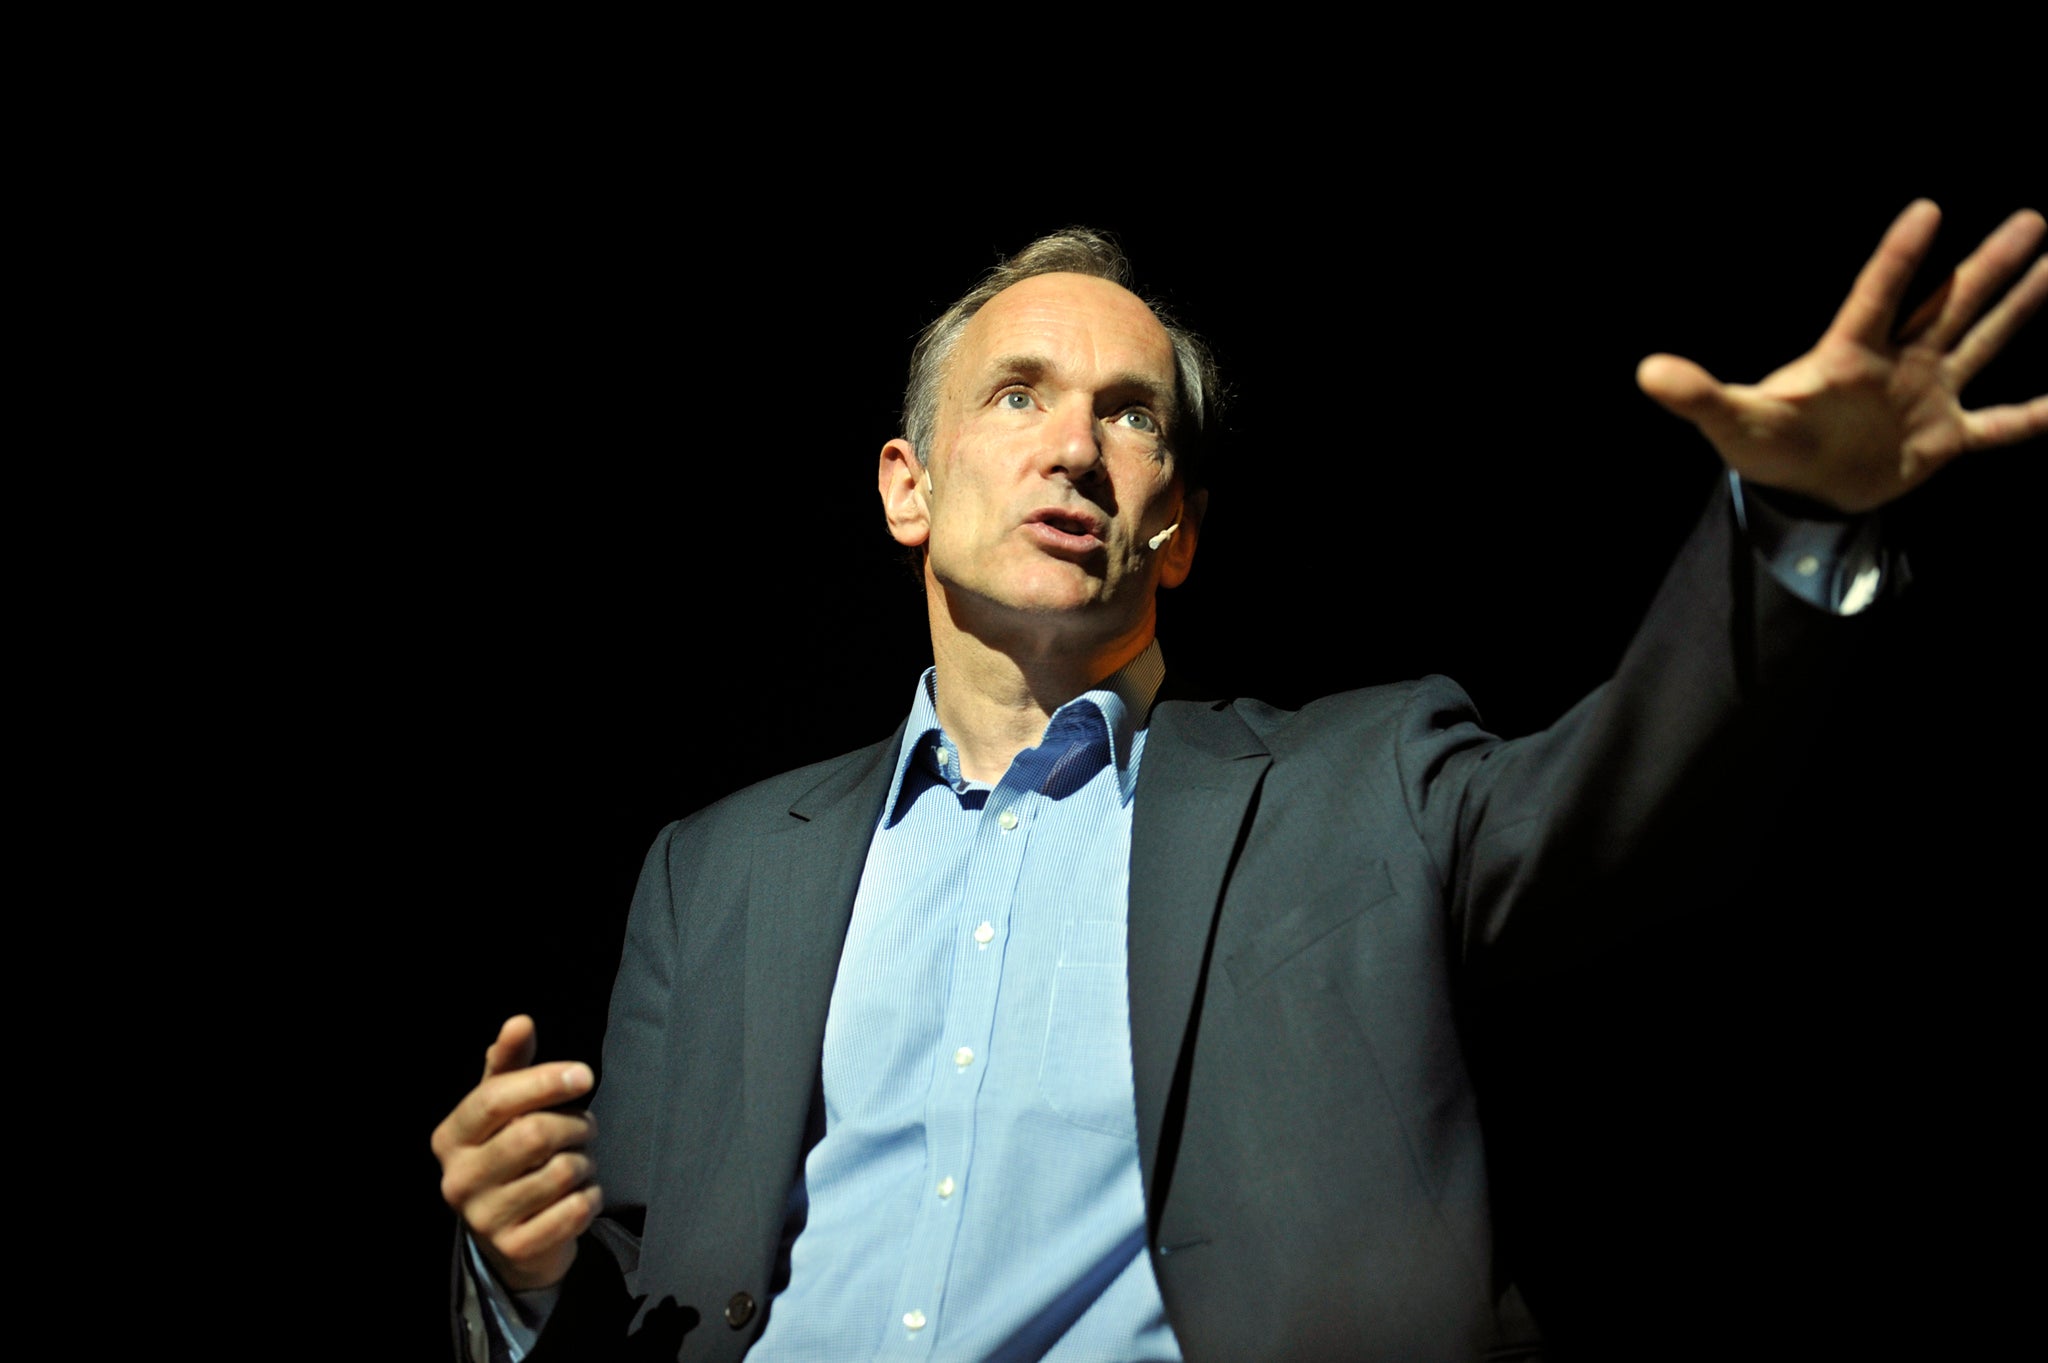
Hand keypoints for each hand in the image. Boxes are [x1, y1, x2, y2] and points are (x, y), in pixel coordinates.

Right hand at [432, 1015, 600, 1291]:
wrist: (514, 1236)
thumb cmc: (511, 1155)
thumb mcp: (504, 1109)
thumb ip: (510, 1065)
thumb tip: (518, 1022)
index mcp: (451, 1138)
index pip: (495, 1098)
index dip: (544, 1081)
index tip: (584, 1075)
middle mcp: (458, 1180)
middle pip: (535, 1133)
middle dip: (575, 1125)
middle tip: (583, 1129)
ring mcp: (484, 1220)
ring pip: (562, 1171)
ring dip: (586, 1162)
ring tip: (577, 1165)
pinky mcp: (517, 1249)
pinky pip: (575, 1210)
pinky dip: (591, 1197)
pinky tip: (579, 1197)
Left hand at [1637, 200, 2046, 512]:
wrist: (1797, 494)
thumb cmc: (1764, 448)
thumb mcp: (1732, 421)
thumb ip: (1698, 395)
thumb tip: (1647, 372)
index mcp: (1848, 354)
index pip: (1876, 296)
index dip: (1899, 258)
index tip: (1926, 208)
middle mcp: (1896, 363)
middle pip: (1950, 303)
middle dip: (1990, 264)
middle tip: (2032, 218)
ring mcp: (1925, 396)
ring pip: (1981, 341)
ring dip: (2019, 307)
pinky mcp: (1943, 439)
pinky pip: (1998, 425)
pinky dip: (2031, 418)